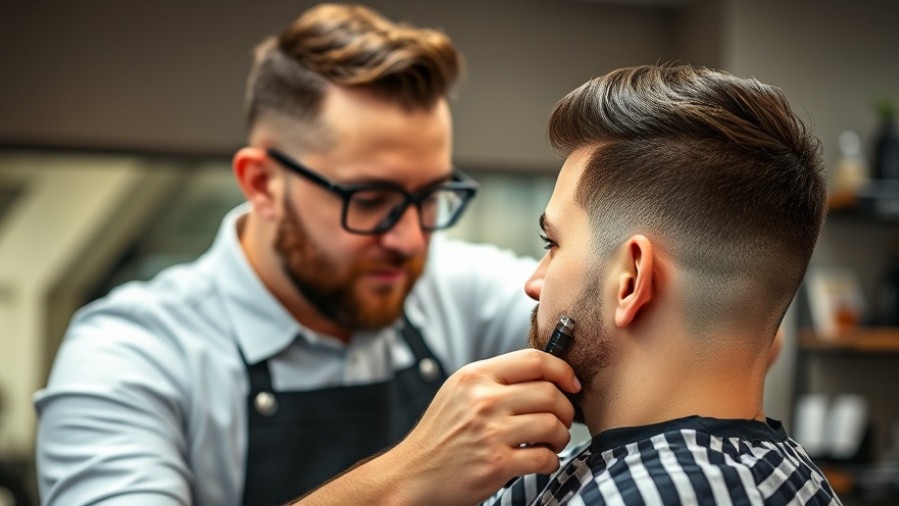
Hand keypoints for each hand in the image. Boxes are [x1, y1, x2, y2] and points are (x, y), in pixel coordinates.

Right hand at [388, 348, 580, 504]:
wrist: (412, 474)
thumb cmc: (440, 435)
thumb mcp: (459, 392)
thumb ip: (494, 380)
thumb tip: (544, 375)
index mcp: (475, 376)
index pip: (534, 359)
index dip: (562, 370)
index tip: (572, 384)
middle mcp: (483, 400)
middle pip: (550, 393)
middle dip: (566, 409)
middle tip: (561, 421)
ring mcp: (490, 432)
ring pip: (553, 425)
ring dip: (561, 436)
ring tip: (551, 443)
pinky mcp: (496, 464)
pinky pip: (545, 457)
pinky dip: (551, 461)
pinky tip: (542, 461)